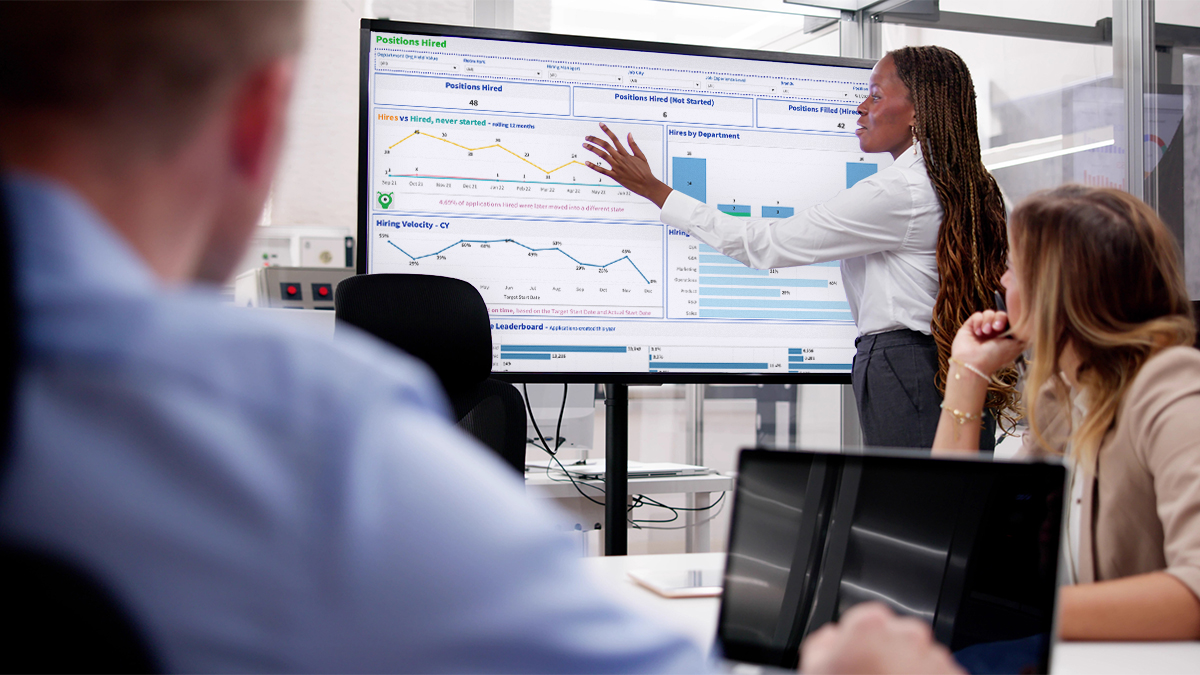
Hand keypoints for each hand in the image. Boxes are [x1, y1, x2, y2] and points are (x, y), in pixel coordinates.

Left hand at [583, 123, 672, 207]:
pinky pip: (602, 171)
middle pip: (606, 146)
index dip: (607, 131)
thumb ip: (634, 145)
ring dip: (593, 149)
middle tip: (587, 136)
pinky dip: (594, 166)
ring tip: (585, 145)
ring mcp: (617, 168)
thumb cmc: (645, 171)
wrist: (647, 185)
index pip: (615, 139)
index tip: (600, 125)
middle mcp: (620, 159)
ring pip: (603, 155)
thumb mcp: (641, 156)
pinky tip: (587, 162)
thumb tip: (629, 134)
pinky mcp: (615, 176)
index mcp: (626, 153)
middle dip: (595, 140)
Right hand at [800, 603, 963, 674]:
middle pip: (894, 636)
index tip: (853, 659)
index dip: (856, 641)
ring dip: (907, 672)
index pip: (863, 619)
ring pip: (918, 656)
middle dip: (885, 655)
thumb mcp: (815, 672)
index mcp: (870, 628)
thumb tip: (831, 638)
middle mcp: (908, 636)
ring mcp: (935, 658)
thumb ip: (821, 645)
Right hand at [950, 310, 1026, 376]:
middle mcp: (994, 332)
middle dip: (999, 319)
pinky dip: (978, 322)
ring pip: (989, 313)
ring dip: (988, 321)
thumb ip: (1024, 335)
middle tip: (997, 328)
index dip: (1011, 320)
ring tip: (985, 332)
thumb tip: (1027, 324)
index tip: (1008, 326)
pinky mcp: (970, 327)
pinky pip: (977, 315)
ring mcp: (982, 329)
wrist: (974, 364)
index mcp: (1006, 337)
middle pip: (1000, 314)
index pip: (1010, 320)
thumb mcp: (1016, 346)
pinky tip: (978, 332)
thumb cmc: (995, 358)